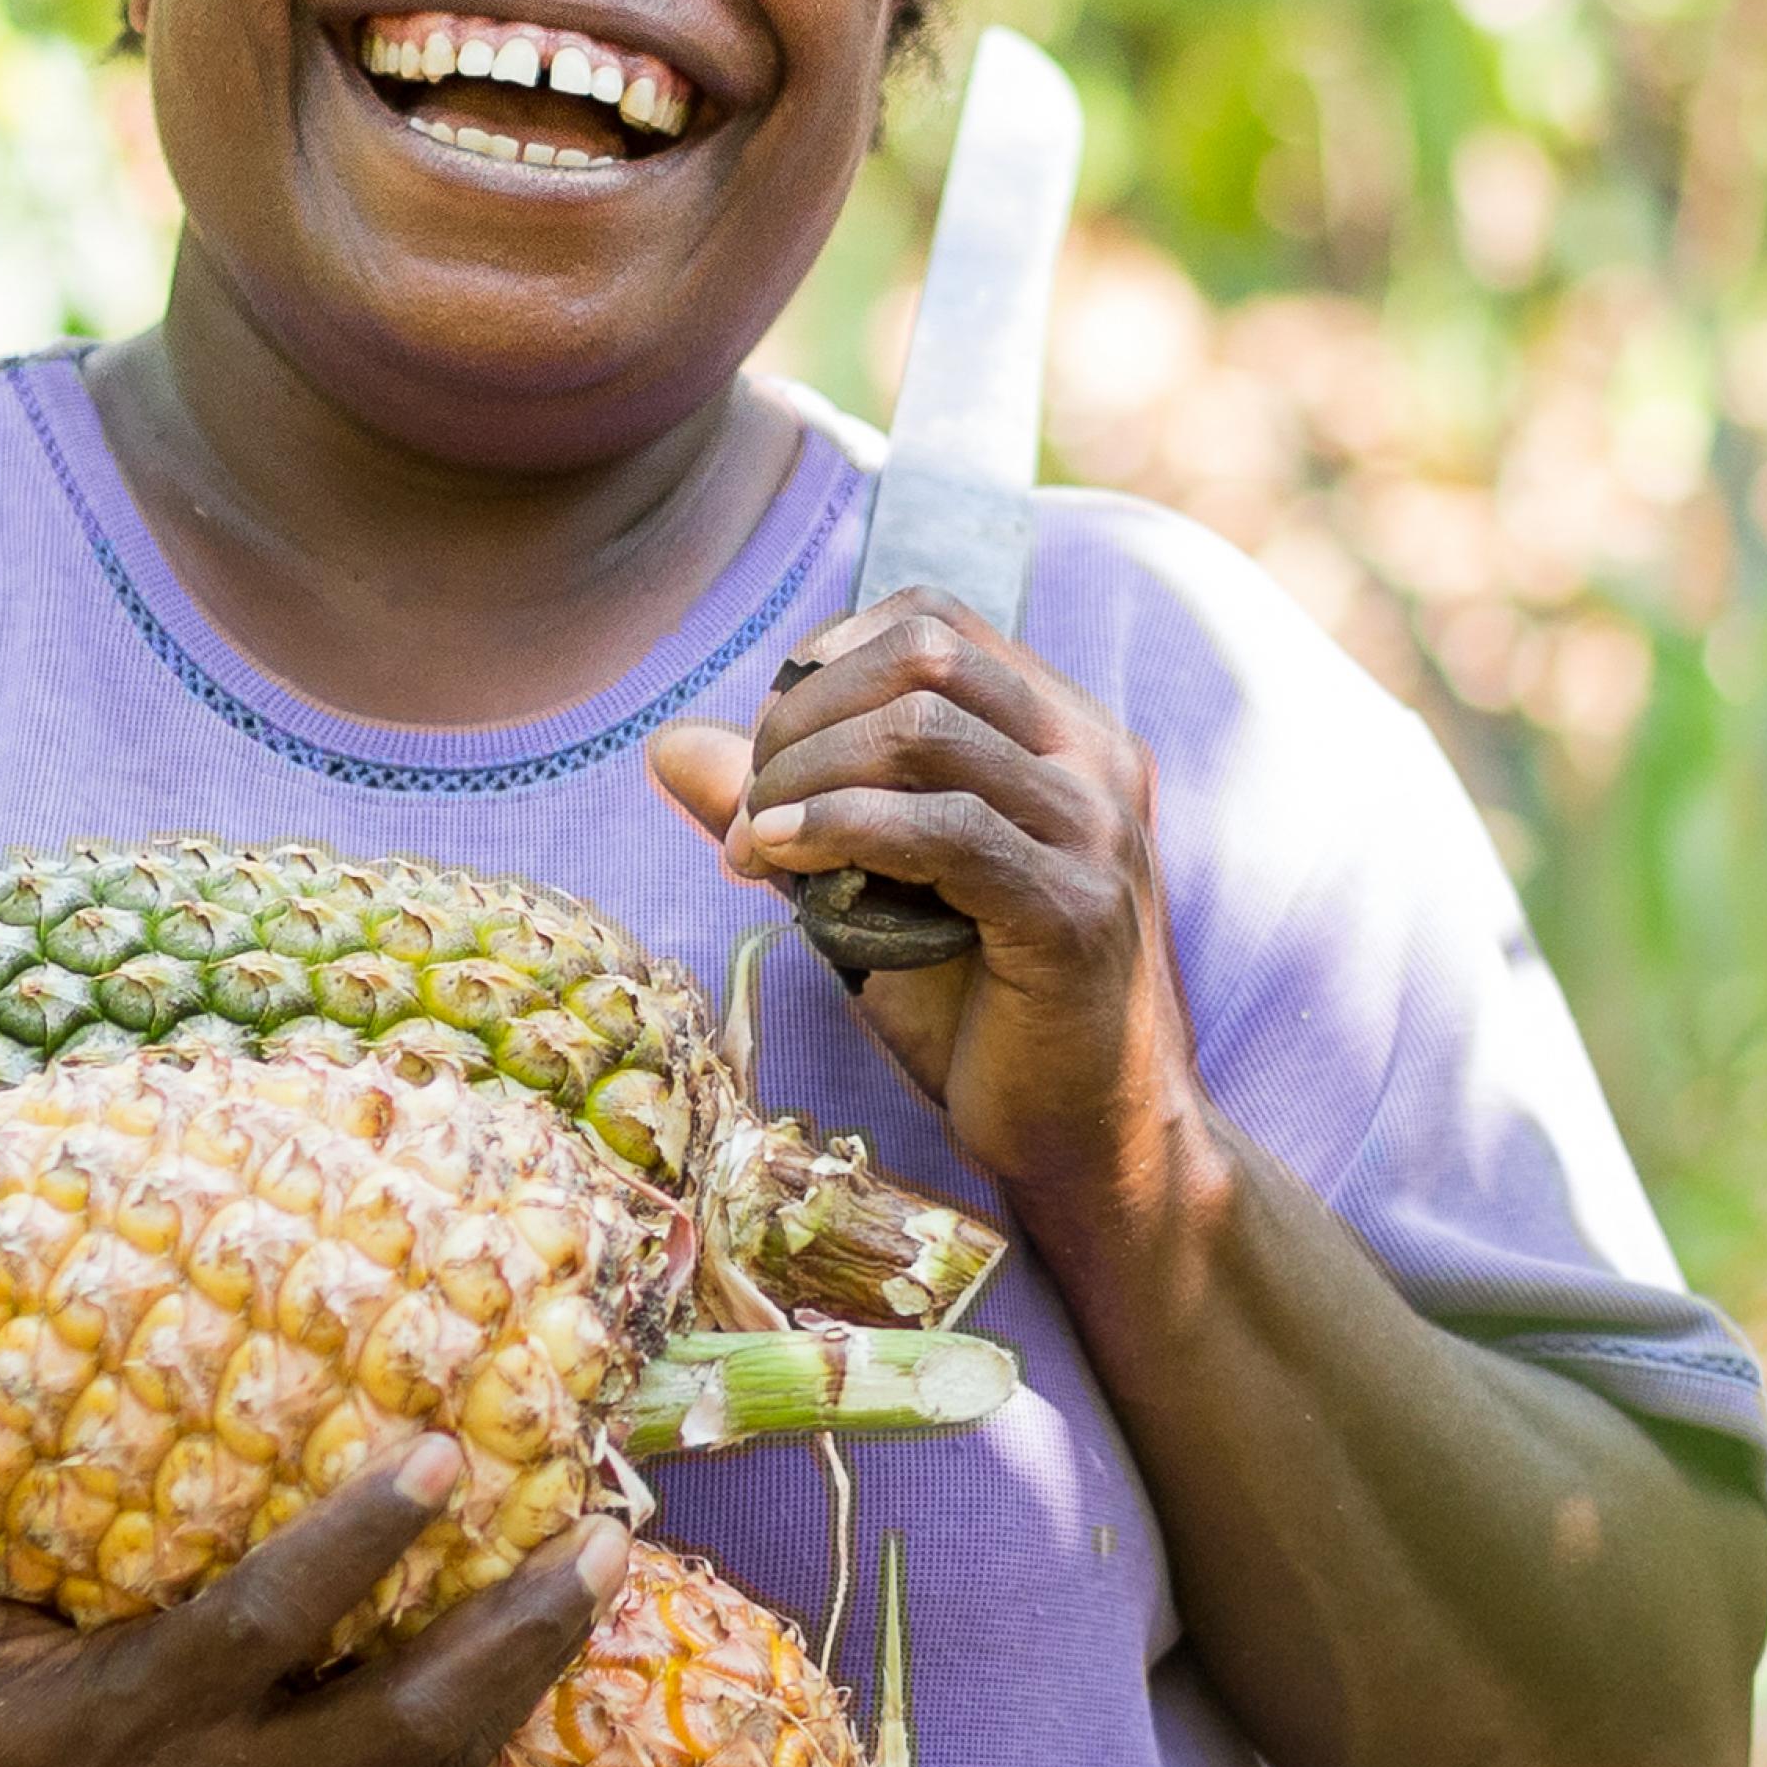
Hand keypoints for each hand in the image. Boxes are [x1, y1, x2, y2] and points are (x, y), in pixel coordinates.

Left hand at [650, 588, 1211, 1216]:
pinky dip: (840, 828)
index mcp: (1065, 735)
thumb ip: (794, 810)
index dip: (826, 663)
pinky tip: (780, 859)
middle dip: (804, 716)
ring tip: (752, 844)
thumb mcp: (874, 894)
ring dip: (806, 775)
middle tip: (746, 805)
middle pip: (925, 654)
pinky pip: (945, 831)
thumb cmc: (985, 1017)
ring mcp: (1095, 834)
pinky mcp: (1074, 913)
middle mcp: (1096, 762)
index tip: (768, 753)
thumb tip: (670, 744)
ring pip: (925, 729)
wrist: (1091, 1144)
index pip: (933, 622)